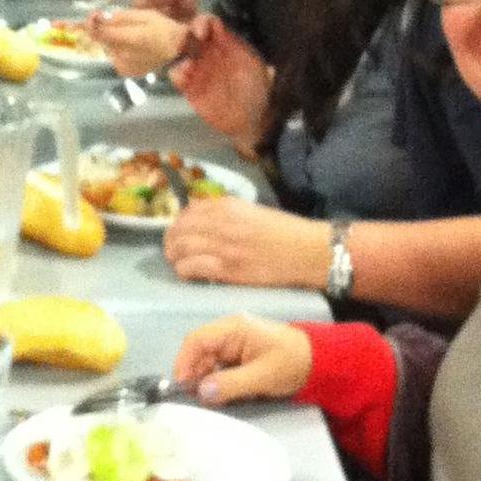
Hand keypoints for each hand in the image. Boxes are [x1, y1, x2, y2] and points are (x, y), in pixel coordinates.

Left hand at [88, 7, 186, 77]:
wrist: (177, 49)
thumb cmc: (161, 28)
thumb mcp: (143, 15)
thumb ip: (120, 18)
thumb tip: (100, 18)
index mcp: (132, 40)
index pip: (102, 34)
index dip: (92, 23)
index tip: (94, 13)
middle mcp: (126, 57)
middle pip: (102, 41)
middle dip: (101, 29)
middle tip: (105, 18)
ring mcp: (125, 67)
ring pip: (107, 48)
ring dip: (110, 39)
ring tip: (125, 33)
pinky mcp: (125, 72)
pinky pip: (113, 56)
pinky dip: (116, 49)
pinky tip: (128, 45)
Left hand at [164, 196, 326, 287]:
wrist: (308, 251)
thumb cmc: (285, 233)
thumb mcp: (252, 212)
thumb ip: (226, 213)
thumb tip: (200, 217)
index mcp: (228, 206)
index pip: (188, 211)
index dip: (179, 224)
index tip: (179, 234)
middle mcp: (222, 222)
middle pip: (179, 229)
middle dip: (171, 241)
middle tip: (174, 252)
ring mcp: (224, 245)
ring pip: (180, 248)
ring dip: (175, 257)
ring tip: (180, 264)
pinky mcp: (228, 269)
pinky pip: (191, 267)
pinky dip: (185, 271)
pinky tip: (190, 275)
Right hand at [170, 15, 271, 147]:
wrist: (252, 120)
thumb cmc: (257, 90)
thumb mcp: (253, 65)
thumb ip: (236, 46)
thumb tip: (219, 26)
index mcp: (225, 44)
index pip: (209, 24)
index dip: (202, 22)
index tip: (201, 32)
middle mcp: (209, 53)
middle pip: (189, 34)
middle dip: (183, 33)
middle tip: (185, 42)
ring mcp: (198, 70)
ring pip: (180, 53)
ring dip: (178, 54)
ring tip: (188, 66)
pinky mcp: (190, 88)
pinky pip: (177, 75)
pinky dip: (177, 73)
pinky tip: (184, 79)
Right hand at [172, 312, 313, 403]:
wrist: (319, 363)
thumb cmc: (292, 363)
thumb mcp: (263, 376)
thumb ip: (232, 384)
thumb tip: (202, 392)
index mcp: (233, 328)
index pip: (196, 340)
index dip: (184, 362)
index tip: (181, 386)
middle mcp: (228, 333)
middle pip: (199, 352)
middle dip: (194, 375)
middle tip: (196, 400)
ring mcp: (233, 345)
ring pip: (207, 363)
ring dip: (205, 381)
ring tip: (210, 401)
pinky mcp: (238, 357)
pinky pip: (219, 369)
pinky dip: (217, 383)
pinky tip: (221, 396)